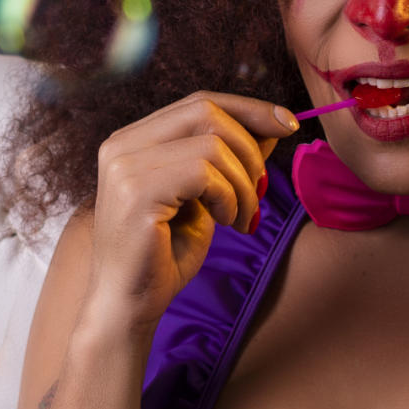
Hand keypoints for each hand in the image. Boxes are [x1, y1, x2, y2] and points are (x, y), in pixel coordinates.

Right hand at [85, 91, 300, 328]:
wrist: (130, 305)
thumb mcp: (208, 197)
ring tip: (244, 218)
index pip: (197, 102)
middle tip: (263, 190)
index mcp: (133, 141)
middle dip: (250, 146)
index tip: (287, 123)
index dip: (247, 109)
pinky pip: (203, 172)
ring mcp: (124, 167)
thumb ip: (231, 159)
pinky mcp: (136, 193)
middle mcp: (121, 145)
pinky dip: (229, 197)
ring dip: (243, 183)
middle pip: (205, 110)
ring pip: (211, 143)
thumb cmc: (166, 255)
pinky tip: (228, 222)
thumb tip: (274, 124)